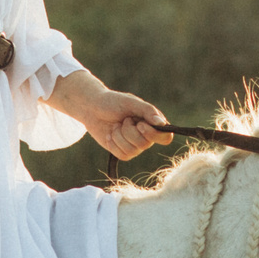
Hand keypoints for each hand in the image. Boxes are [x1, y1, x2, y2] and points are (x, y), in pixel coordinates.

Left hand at [48, 72, 168, 161]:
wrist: (93, 108)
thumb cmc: (113, 102)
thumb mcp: (131, 102)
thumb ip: (148, 111)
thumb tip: (162, 123)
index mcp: (153, 123)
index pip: (165, 137)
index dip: (153, 134)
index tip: (140, 125)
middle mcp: (147, 136)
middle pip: (145, 144)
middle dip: (129, 131)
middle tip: (124, 120)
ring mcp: (135, 146)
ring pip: (132, 151)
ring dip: (119, 136)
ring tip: (116, 125)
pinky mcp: (123, 152)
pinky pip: (122, 155)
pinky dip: (113, 144)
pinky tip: (110, 134)